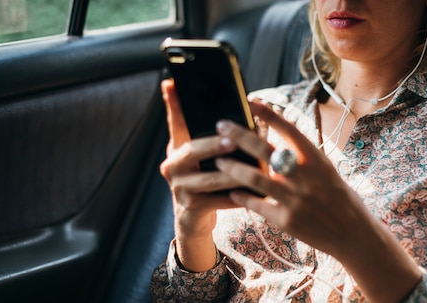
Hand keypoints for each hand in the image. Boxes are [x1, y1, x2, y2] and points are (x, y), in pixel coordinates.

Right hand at [159, 78, 240, 270]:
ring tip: (254, 168)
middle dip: (214, 145)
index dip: (172, 104)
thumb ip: (219, 136)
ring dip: (234, 174)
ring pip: (210, 179)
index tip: (172, 83)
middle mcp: (173, 166)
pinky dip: (238, 196)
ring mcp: (180, 188)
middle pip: (192, 151)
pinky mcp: (191, 208)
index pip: (175, 122)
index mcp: (177, 148)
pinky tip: (255, 193)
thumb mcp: (206, 156)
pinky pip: (219, 201)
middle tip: (232, 140)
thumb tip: (248, 112)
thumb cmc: (207, 178)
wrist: (194, 217)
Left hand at [214, 101, 368, 256]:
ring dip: (232, 167)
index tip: (251, 101)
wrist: (353, 235)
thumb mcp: (327, 172)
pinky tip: (232, 192)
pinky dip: (242, 197)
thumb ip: (303, 159)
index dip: (269, 114)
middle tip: (221, 126)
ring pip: (255, 177)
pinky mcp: (287, 220)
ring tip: (218, 160)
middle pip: (265, 150)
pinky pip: (257, 205)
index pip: (290, 130)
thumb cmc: (340, 199)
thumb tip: (277, 143)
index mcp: (317, 161)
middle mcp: (306, 177)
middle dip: (239, 136)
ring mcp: (295, 199)